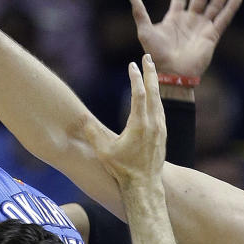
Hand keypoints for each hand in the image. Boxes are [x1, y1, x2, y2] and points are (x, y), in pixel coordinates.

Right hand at [89, 54, 164, 187]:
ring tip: (151, 72)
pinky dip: (157, 99)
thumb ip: (92, 132)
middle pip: (154, 92)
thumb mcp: (103, 151)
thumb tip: (81, 117)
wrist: (144, 186)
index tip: (132, 65)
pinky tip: (154, 97)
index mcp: (140, 124)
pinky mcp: (162, 135)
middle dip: (150, 73)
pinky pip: (160, 111)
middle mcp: (153, 124)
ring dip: (155, 84)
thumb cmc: (123, 170)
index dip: (135, 78)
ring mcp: (160, 129)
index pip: (139, 94)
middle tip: (148, 57)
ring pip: (159, 101)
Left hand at [128, 0, 241, 82]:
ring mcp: (201, 28)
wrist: (172, 73)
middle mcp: (189, 21)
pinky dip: (230, 8)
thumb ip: (140, 13)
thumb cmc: (157, 54)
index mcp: (174, 19)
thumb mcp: (145, 31)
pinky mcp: (211, 36)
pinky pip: (223, 19)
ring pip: (213, 5)